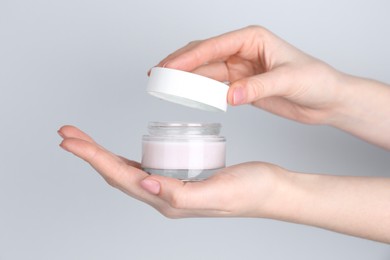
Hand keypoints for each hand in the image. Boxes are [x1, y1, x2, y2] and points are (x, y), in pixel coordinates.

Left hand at [58, 125, 286, 217]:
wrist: (270, 190)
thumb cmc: (251, 190)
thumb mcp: (218, 192)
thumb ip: (180, 193)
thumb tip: (145, 184)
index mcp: (169, 201)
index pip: (121, 176)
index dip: (93, 157)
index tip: (71, 140)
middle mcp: (164, 196)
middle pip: (116, 173)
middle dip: (89, 153)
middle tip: (68, 134)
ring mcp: (170, 188)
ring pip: (125, 171)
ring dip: (101, 155)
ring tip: (84, 140)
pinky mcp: (179, 178)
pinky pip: (143, 168)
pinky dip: (123, 158)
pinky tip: (118, 152)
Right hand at [154, 25, 389, 148]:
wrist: (326, 99)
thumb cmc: (316, 81)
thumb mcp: (288, 81)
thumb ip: (257, 88)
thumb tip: (230, 96)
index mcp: (253, 39)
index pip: (214, 45)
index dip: (188, 57)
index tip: (169, 67)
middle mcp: (243, 50)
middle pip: (203, 55)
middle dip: (179, 64)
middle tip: (157, 74)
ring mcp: (240, 68)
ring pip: (205, 70)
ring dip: (185, 78)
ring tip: (163, 85)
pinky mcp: (240, 85)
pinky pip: (213, 86)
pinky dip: (198, 90)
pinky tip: (185, 95)